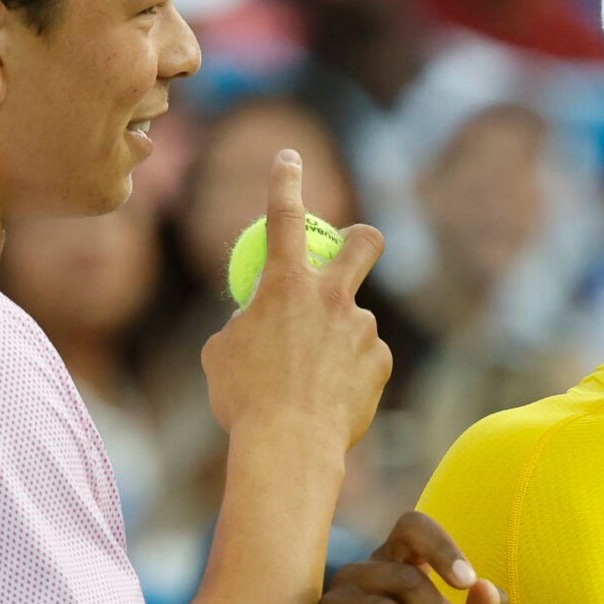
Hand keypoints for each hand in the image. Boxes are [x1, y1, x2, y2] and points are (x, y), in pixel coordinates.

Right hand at [201, 149, 391, 446]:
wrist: (289, 445)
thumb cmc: (243, 399)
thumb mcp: (222, 353)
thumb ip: (244, 324)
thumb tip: (255, 319)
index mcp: (285, 284)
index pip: (285, 215)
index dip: (285, 180)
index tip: (289, 158)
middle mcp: (331, 296)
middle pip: (363, 243)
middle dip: (362, 238)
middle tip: (356, 249)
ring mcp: (361, 328)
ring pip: (352, 323)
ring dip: (335, 343)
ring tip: (310, 385)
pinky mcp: (381, 361)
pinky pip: (362, 360)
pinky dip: (346, 375)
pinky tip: (328, 401)